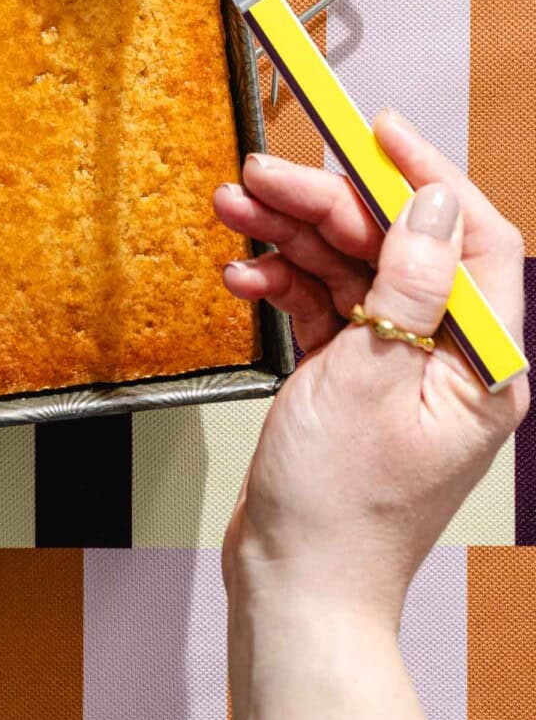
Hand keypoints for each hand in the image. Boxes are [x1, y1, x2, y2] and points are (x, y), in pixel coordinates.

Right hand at [215, 109, 527, 626]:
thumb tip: (435, 203)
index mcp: (485, 366)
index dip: (428, 177)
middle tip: (263, 174)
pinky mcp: (352, 381)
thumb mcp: (372, 379)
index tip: (376, 131)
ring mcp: (398, 370)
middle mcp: (450, 361)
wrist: (295, 589)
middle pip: (397, 246)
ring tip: (234, 209)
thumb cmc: (340, 510)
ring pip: (351, 270)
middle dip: (327, 204)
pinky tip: (242, 276)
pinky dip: (281, 286)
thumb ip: (407, 284)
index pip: (475, 240)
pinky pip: (322, 308)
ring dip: (291, 238)